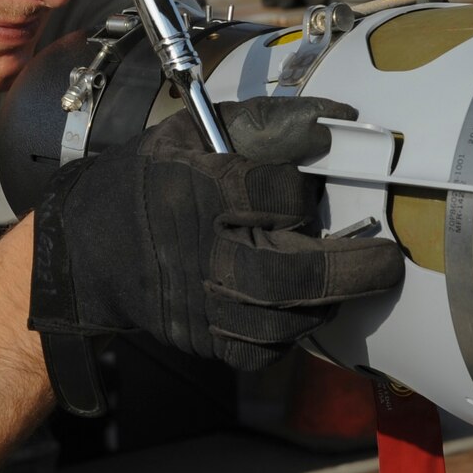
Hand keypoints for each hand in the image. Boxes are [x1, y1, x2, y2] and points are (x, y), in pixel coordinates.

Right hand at [28, 97, 403, 382]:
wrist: (86, 247)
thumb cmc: (154, 180)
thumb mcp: (193, 134)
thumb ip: (267, 123)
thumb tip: (340, 121)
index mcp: (194, 187)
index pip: (273, 194)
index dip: (301, 192)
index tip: (309, 186)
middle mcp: (195, 250)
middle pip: (285, 272)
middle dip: (349, 269)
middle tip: (386, 259)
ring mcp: (195, 302)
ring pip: (280, 318)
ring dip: (325, 302)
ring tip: (346, 280)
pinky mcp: (198, 338)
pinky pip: (259, 351)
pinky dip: (290, 335)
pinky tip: (300, 308)